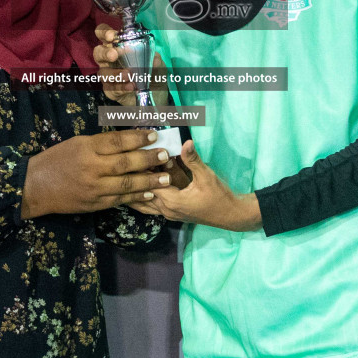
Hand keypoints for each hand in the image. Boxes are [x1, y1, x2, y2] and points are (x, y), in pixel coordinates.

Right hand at [21, 129, 171, 218]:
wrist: (35, 187)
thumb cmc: (56, 160)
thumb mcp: (76, 144)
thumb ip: (100, 144)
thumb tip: (129, 141)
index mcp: (87, 148)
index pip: (117, 142)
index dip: (138, 138)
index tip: (154, 135)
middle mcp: (92, 167)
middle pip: (126, 163)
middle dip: (149, 159)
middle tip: (166, 155)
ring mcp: (94, 188)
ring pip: (127, 184)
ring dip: (149, 181)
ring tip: (166, 177)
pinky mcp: (95, 204)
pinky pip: (120, 200)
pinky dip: (137, 197)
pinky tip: (150, 193)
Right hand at [93, 24, 169, 106]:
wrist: (155, 94)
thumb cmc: (151, 71)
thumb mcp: (156, 63)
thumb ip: (154, 59)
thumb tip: (154, 59)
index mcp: (117, 46)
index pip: (104, 34)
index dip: (104, 32)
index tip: (111, 36)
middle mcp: (108, 59)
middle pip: (98, 52)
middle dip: (105, 53)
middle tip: (114, 55)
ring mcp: (108, 75)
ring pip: (103, 73)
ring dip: (116, 73)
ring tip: (129, 75)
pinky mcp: (110, 90)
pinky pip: (111, 88)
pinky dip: (121, 87)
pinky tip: (131, 86)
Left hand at [130, 138, 261, 231]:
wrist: (230, 215)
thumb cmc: (219, 196)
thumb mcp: (207, 176)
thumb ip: (193, 160)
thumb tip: (185, 142)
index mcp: (172, 201)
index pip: (148, 184)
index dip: (141, 169)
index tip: (136, 154)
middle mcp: (165, 210)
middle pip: (141, 194)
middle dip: (135, 179)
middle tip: (130, 162)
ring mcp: (167, 214)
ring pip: (143, 204)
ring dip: (136, 190)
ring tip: (127, 175)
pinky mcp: (171, 213)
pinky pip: (150, 206)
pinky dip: (142, 196)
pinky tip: (138, 186)